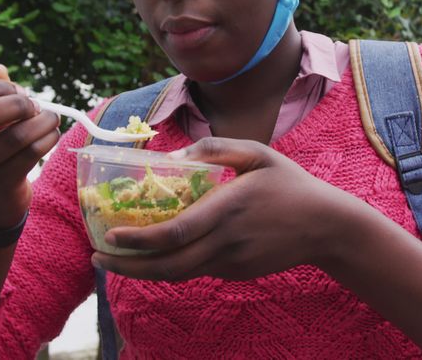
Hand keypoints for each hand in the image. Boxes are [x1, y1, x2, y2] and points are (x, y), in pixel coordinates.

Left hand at [90, 137, 363, 280]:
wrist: (326, 226)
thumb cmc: (290, 184)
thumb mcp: (259, 153)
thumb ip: (218, 148)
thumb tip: (178, 156)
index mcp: (227, 209)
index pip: (175, 233)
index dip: (138, 241)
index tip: (109, 236)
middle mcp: (225, 241)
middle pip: (167, 265)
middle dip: (126, 266)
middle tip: (96, 257)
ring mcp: (231, 261)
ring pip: (178, 274)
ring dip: (143, 270)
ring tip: (115, 260)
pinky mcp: (236, 272)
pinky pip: (197, 270)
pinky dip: (170, 266)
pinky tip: (154, 254)